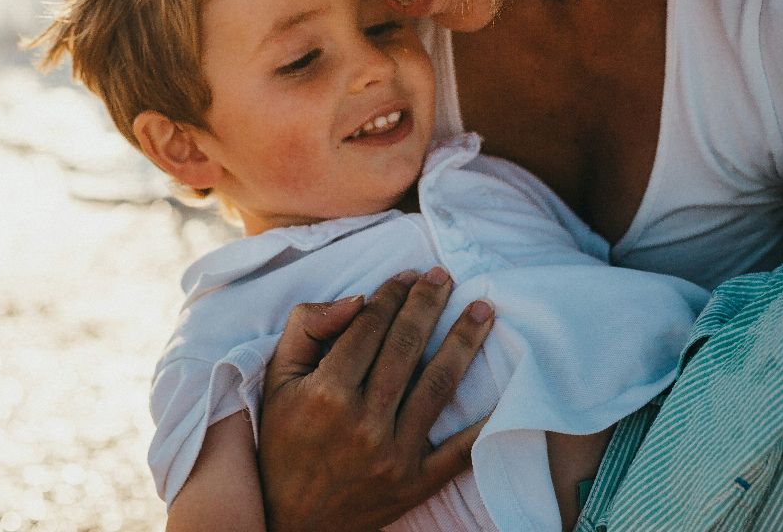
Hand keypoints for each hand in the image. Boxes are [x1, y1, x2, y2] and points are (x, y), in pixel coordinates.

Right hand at [256, 268, 495, 531]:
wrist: (290, 521)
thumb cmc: (282, 442)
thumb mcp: (276, 381)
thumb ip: (307, 329)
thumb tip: (357, 299)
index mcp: (325, 393)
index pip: (369, 327)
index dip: (392, 295)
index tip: (408, 276)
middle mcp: (362, 422)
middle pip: (406, 347)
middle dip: (429, 304)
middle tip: (445, 277)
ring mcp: (393, 455)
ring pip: (437, 386)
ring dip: (464, 342)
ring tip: (483, 311)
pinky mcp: (415, 484)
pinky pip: (459, 450)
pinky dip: (485, 422)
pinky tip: (506, 389)